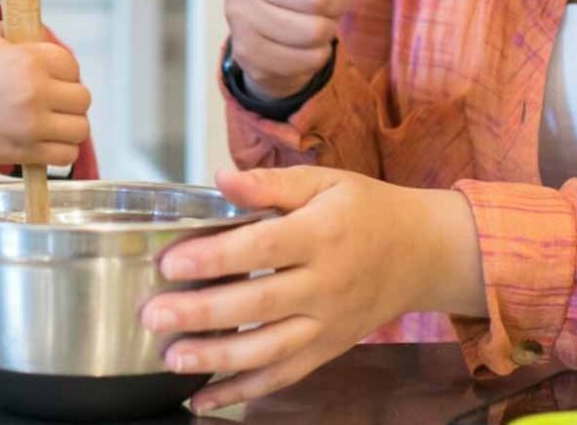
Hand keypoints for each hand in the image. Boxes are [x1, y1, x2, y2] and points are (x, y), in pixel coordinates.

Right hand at [0, 21, 90, 165]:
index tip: (50, 75)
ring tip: (53, 120)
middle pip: (82, 98)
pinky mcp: (23, 153)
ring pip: (80, 128)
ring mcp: (30, 127)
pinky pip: (65, 156)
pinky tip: (48, 140)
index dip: (62, 69)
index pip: (71, 66)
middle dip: (69, 96)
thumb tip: (49, 42)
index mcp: (28, 61)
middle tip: (52, 99)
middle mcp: (34, 94)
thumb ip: (24, 35)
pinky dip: (62, 149)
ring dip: (70, 124)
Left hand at [140, 166, 484, 413]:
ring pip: (270, 349)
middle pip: (259, 304)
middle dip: (202, 313)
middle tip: (154, 316)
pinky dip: (244, 392)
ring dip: (217, 357)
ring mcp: (328, 324)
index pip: (262, 248)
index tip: (171, 263)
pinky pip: (284, 376)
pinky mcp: (328, 349)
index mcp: (321, 234)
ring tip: (171, 358)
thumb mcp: (324, 181)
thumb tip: (221, 178)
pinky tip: (203, 398)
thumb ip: (270, 183)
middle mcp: (325, 284)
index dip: (215, 257)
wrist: (422, 252)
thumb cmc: (365, 209)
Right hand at [224, 0, 352, 97]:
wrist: (265, 26)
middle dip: (340, 1)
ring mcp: (237, 13)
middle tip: (332, 0)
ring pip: (314, 30)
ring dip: (328, 28)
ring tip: (317, 19)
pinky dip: (317, 54)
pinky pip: (306, 58)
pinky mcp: (246, 51)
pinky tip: (304, 43)